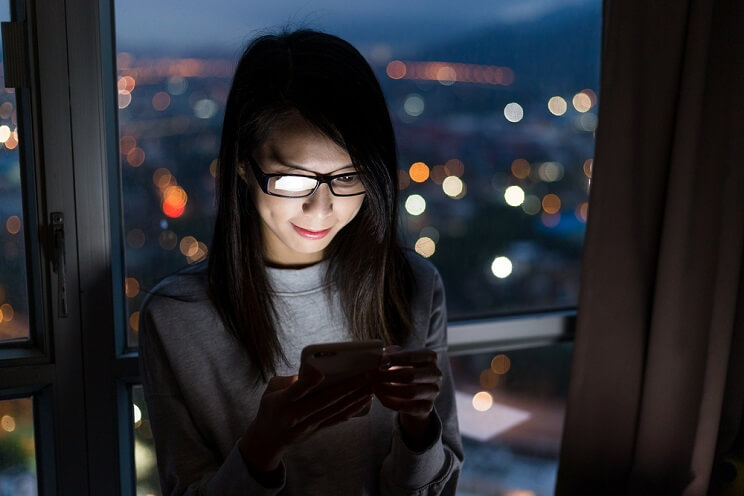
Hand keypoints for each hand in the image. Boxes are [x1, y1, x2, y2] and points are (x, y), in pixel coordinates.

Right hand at [239, 367, 372, 474]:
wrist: (267, 440)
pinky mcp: (317, 429)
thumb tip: (309, 372)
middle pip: (324, 401)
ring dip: (355, 397)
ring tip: (371, 384)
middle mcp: (296, 415)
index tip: (320, 372)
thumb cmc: (270, 408)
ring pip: (335, 410)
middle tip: (364, 374)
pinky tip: (365, 399)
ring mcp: (308, 424)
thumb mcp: (270, 391)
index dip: (308, 382)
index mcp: (282, 402)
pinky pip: (337, 419)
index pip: (296, 391)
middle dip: (346, 387)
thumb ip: (287, 380)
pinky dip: (352, 409)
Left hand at [374, 346, 442, 447]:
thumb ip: (391, 354)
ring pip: (409, 392)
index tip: (379, 363)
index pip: (411, 356)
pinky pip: (406, 407)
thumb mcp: (400, 358)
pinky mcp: (427, 407)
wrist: (415, 393)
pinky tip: (380, 396)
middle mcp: (436, 373)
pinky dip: (390, 401)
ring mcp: (433, 391)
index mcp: (430, 356)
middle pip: (410, 376)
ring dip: (388, 389)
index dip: (394, 360)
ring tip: (374, 385)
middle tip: (371, 376)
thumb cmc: (405, 368)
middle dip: (387, 376)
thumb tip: (378, 356)